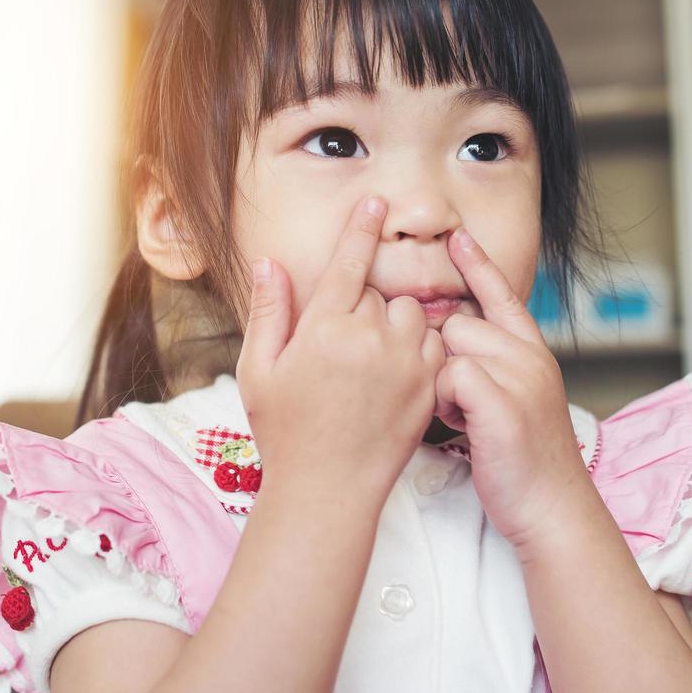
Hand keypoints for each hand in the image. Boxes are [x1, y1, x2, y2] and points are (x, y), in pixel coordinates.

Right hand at [236, 195, 446, 502]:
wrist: (327, 491)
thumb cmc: (285, 433)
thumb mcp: (259, 371)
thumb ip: (269, 312)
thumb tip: (269, 262)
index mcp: (324, 329)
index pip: (349, 263)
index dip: (362, 228)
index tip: (376, 201)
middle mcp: (368, 339)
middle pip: (377, 292)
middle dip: (361, 307)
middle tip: (340, 349)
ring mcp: (404, 362)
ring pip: (410, 314)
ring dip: (394, 326)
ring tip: (368, 363)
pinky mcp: (428, 385)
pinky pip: (432, 344)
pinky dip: (418, 349)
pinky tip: (393, 376)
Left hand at [434, 227, 589, 552]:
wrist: (553, 508)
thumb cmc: (524, 462)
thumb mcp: (517, 400)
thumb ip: (495, 367)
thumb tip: (455, 343)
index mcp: (533, 351)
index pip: (503, 295)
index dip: (479, 265)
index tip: (459, 236)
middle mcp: (529, 356)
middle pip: (457, 324)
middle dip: (445, 360)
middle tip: (463, 403)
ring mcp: (520, 376)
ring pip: (450, 348)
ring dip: (442, 384)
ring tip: (466, 417)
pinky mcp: (503, 402)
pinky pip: (450, 377)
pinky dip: (446, 404)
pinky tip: (466, 428)